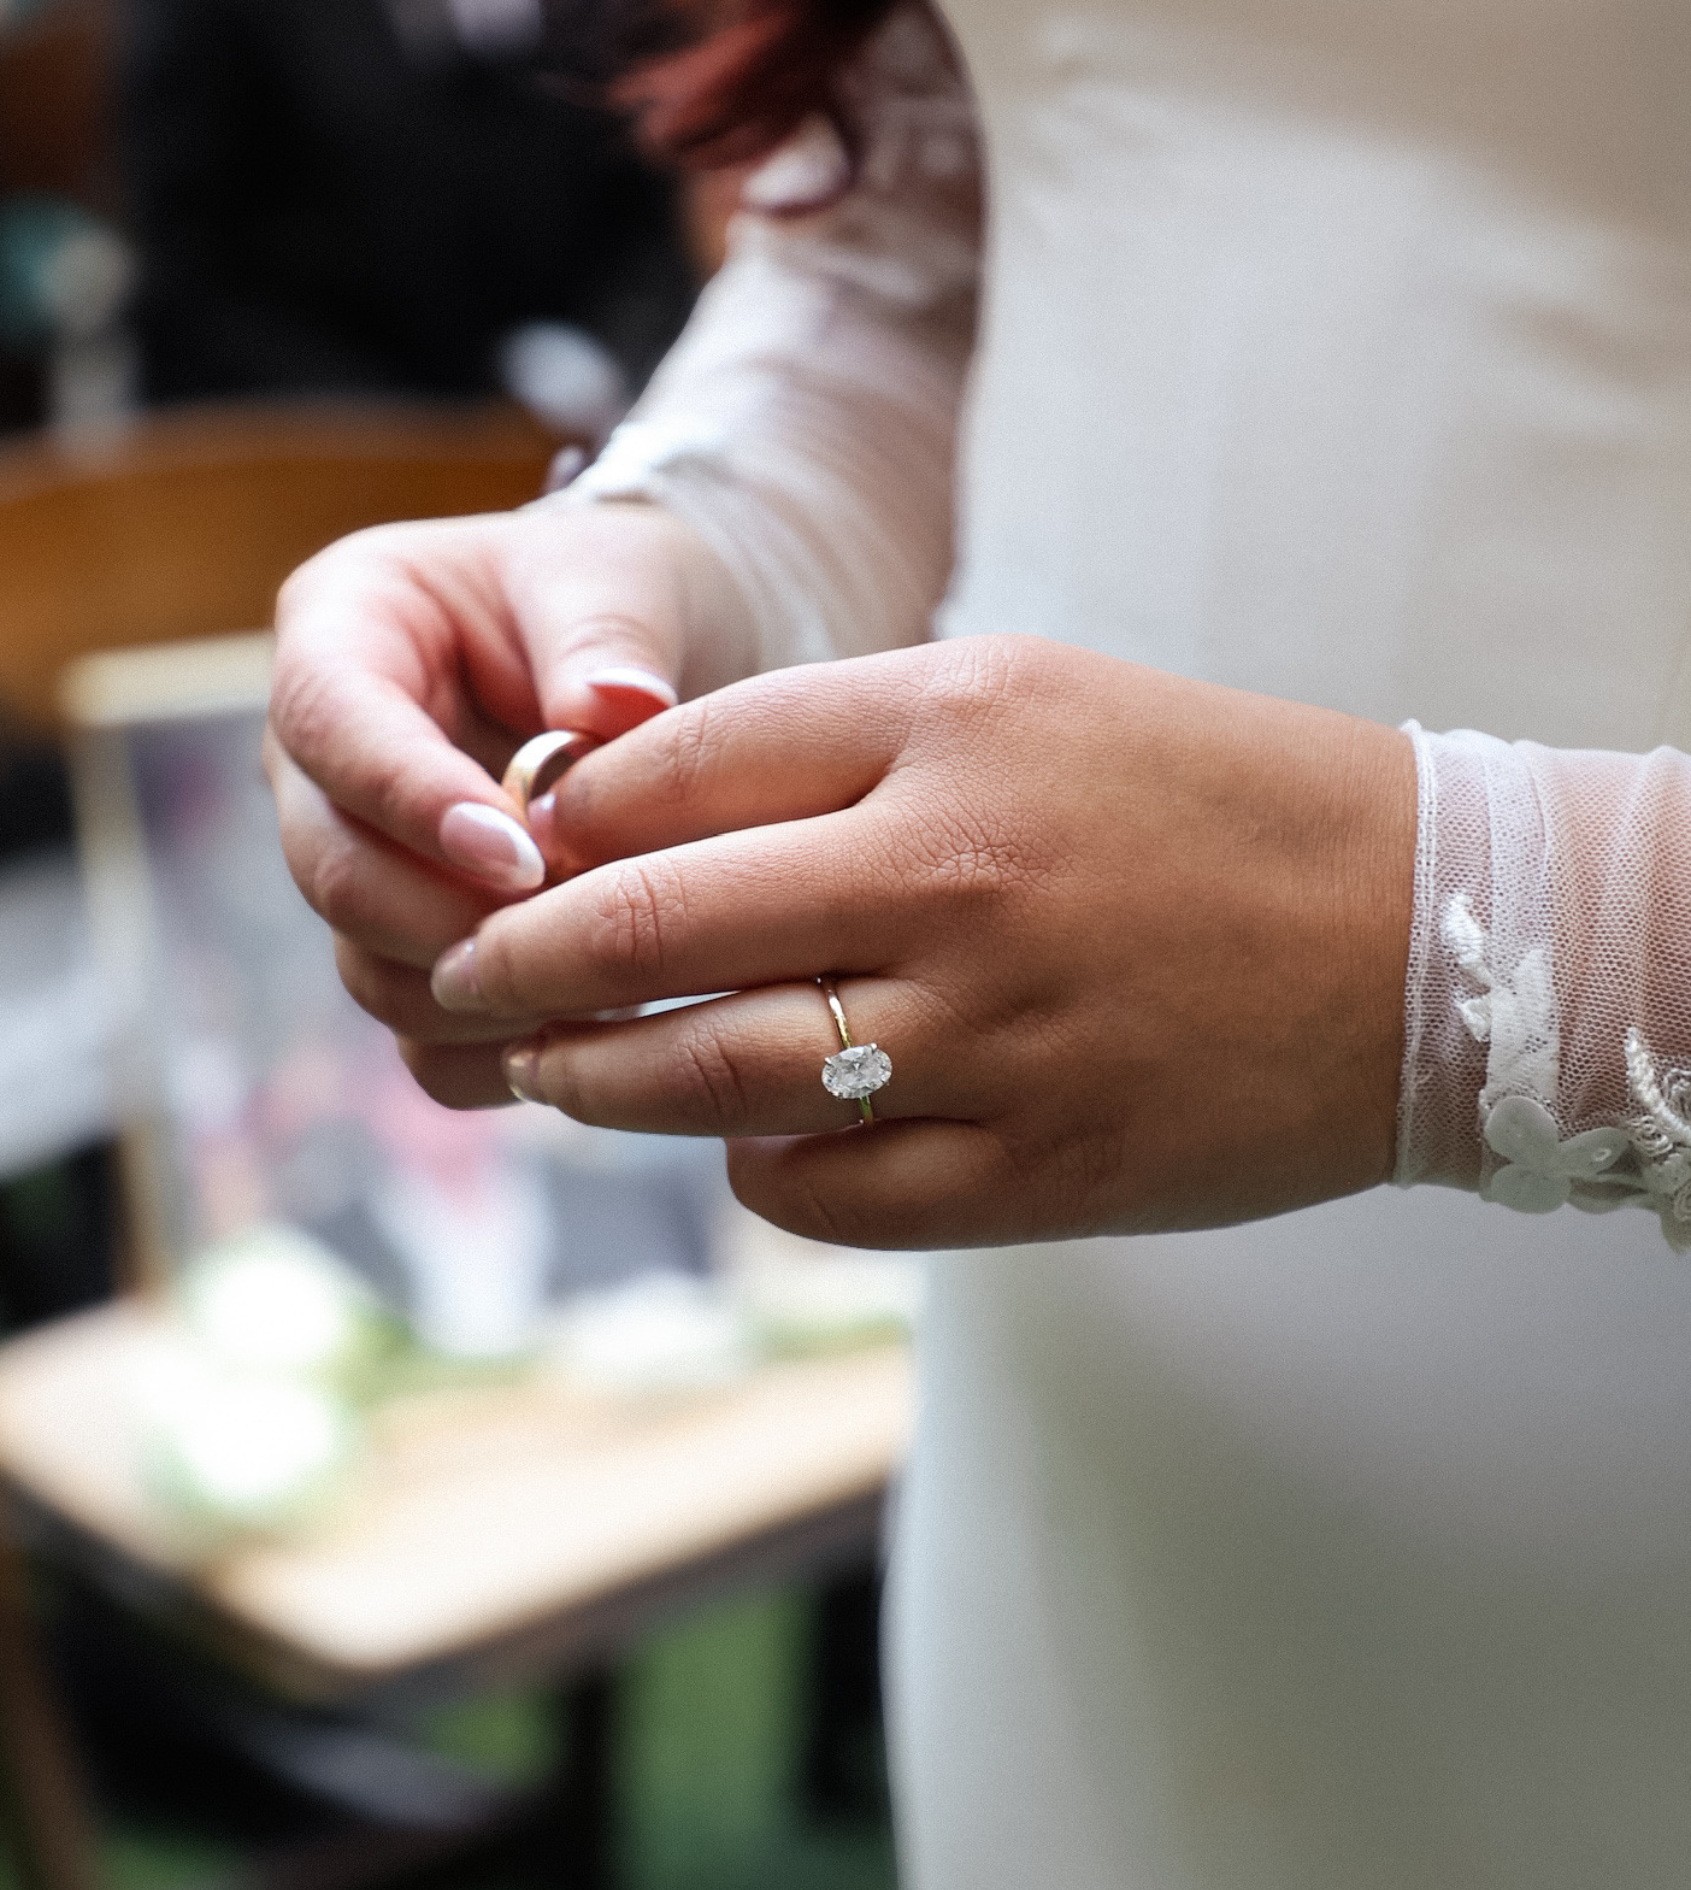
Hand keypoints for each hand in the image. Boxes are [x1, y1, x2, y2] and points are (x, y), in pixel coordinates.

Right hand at [266, 500, 754, 1104]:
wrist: (649, 660)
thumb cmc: (615, 593)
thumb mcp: (619, 577)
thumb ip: (607, 637)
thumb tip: (619, 710)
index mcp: (341, 628)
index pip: (331, 721)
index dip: (410, 801)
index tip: (517, 858)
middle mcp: (320, 761)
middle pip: (329, 867)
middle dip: (445, 919)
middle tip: (576, 939)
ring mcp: (356, 865)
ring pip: (368, 968)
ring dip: (480, 994)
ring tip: (606, 986)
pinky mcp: (407, 954)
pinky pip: (421, 1043)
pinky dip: (501, 1053)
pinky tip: (599, 1035)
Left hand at [391, 635, 1417, 1248]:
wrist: (1428, 940)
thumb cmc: (1203, 798)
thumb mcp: (1022, 699)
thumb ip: (826, 741)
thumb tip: (613, 820)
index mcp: (947, 726)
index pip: (660, 777)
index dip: (545, 830)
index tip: (500, 862)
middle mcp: (953, 877)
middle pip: (642, 932)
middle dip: (512, 970)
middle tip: (460, 989)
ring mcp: (991, 1038)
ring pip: (705, 1079)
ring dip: (595, 1085)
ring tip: (553, 1076)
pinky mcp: (1031, 1173)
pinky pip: (820, 1191)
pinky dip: (751, 1170)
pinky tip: (743, 1143)